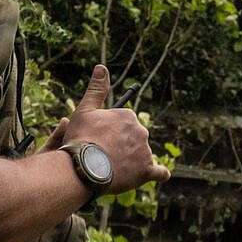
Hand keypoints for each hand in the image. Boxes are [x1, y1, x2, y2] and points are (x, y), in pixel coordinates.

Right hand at [51, 65, 169, 190]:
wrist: (82, 168)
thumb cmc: (81, 139)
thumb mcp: (84, 110)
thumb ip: (96, 89)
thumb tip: (101, 67)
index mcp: (128, 116)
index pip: (123, 124)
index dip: (111, 132)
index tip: (99, 140)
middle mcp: (141, 131)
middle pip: (133, 139)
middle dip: (122, 145)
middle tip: (103, 155)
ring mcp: (145, 151)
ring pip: (141, 155)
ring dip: (131, 160)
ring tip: (111, 168)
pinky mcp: (146, 171)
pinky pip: (159, 172)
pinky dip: (159, 173)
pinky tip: (160, 174)